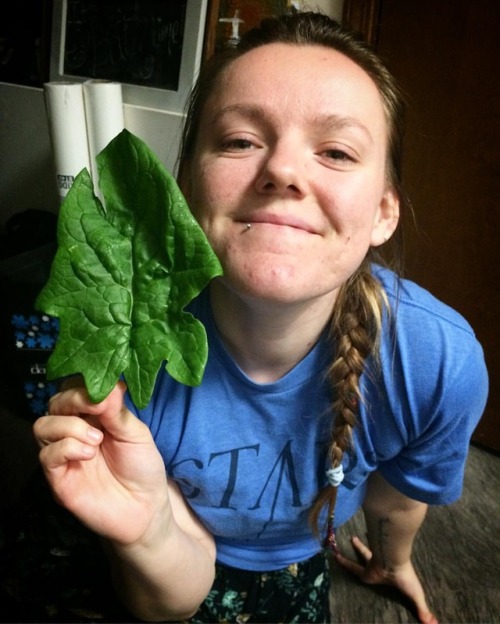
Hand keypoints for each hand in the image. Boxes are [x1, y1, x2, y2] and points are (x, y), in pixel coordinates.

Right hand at [33, 382, 170, 545]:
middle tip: (97, 411)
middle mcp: (74, 431)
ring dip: (69, 426)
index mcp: (93, 416)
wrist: (145, 508)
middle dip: (73, 401)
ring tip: (96, 439)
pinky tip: (89, 454)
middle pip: (54, 404)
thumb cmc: (142, 467)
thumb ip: (117, 411)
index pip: (73, 389)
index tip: (103, 393)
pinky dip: (66, 448)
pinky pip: (46, 455)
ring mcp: (64, 455)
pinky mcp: (58, 478)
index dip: (83, 386)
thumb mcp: (136, 433)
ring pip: (43, 426)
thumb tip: (111, 383)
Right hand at [335, 535, 438, 623]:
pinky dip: (376, 528)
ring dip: (366, 537)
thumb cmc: (401, 576)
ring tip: (360, 530)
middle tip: (352, 538)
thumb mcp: (413, 594)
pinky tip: (378, 520)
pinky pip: (377, 532)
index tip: (336, 556)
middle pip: (363, 553)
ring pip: (371, 541)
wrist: (397, 555)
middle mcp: (372, 560)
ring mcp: (376, 548)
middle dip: (358, 548)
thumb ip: (422, 609)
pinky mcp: (381, 537)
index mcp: (372, 574)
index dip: (346, 564)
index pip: (356, 570)